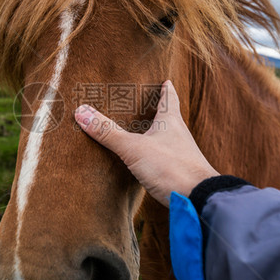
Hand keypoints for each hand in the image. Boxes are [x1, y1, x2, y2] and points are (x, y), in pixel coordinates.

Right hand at [74, 80, 218, 205]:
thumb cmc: (170, 167)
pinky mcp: (181, 173)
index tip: (167, 80)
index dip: (167, 89)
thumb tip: (81, 112)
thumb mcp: (133, 148)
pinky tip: (151, 162)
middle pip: (171, 118)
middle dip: (162, 110)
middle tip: (153, 102)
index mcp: (171, 122)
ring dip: (160, 134)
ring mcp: (183, 155)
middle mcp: (179, 136)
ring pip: (170, 139)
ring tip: (149, 131)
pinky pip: (168, 159)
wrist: (199, 198)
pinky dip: (159, 156)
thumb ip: (108, 133)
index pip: (169, 99)